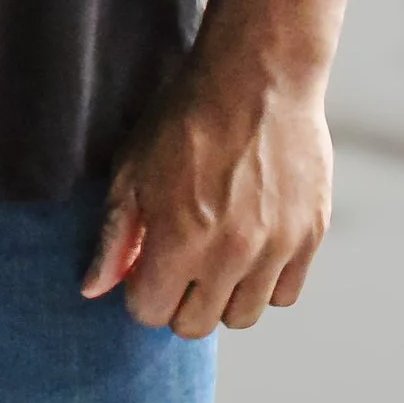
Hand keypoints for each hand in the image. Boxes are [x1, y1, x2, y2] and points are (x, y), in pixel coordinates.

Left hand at [80, 57, 331, 336]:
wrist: (259, 78)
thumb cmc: (188, 118)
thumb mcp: (133, 169)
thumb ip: (114, 235)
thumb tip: (95, 288)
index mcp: (179, 239)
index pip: (150, 313)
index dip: (141, 290)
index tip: (146, 265)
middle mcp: (230, 255)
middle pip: (196, 324)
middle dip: (178, 299)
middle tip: (179, 261)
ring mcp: (275, 249)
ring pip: (243, 316)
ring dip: (223, 295)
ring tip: (216, 253)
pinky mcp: (309, 237)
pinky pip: (284, 294)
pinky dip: (265, 281)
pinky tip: (251, 246)